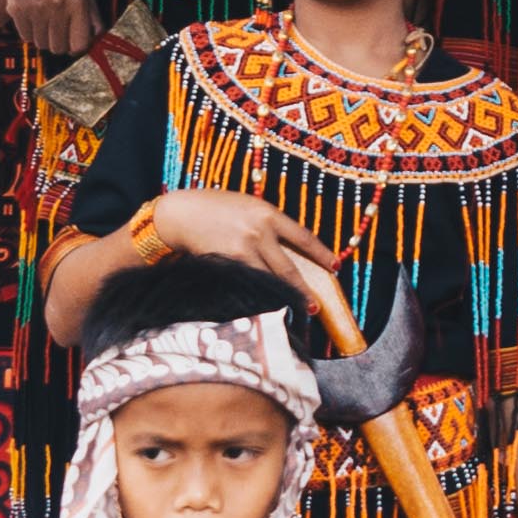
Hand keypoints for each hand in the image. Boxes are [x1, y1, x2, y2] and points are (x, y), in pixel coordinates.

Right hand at [0, 0, 101, 61]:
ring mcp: (35, 9)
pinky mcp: (17, 9)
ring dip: (44, 38)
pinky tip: (33, 16)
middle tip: (59, 32)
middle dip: (60, 44)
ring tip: (46, 20)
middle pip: (59, 48)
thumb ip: (93, 16)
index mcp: (77, 2)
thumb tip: (97, 39)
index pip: (79, 44)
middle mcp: (56, 7)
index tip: (74, 43)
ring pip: (41, 44)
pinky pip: (25, 36)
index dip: (77, 48)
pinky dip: (30, 31)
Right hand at [148, 191, 341, 325]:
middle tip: (316, 306)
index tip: (335, 267)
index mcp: (267, 214)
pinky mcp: (227, 264)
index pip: (303, 237)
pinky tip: (268, 306)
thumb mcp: (248, 206)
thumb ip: (268, 223)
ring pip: (270, 281)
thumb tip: (289, 247)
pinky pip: (249, 285)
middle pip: (288, 268)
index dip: (321, 254)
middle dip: (304, 289)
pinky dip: (260, 297)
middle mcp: (258, 233)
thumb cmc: (215, 208)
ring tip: (298, 311)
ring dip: (285, 298)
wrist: (181, 214)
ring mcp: (242, 250)